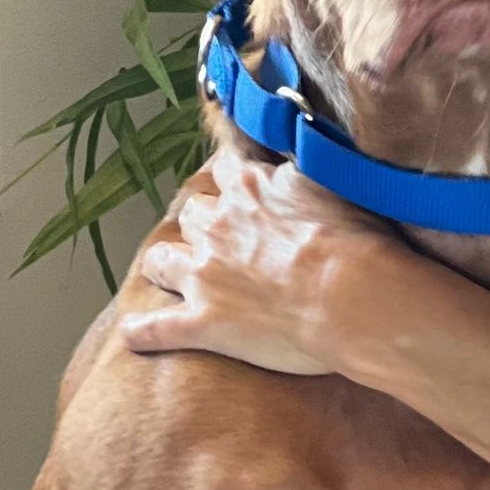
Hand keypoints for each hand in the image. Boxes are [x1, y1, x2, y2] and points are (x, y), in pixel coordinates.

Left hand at [122, 150, 397, 375]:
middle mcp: (216, 226)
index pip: (226, 170)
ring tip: (176, 274)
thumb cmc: (355, 241)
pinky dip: (141, 332)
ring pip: (160, 261)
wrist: (352, 296)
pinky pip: (155, 329)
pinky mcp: (202, 323)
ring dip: (166, 264)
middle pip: (193, 214)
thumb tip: (296, 155)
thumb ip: (303, 168)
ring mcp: (203, 276)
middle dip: (204, 224)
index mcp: (248, 188)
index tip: (247, 187)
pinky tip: (134, 334)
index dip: (235, 180)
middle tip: (227, 240)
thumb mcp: (333, 182)